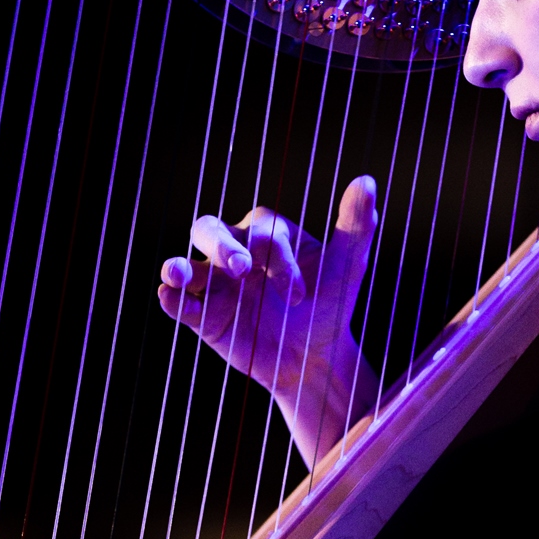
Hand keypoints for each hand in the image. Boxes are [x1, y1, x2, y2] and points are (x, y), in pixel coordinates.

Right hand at [158, 176, 377, 467]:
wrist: (315, 356)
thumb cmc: (330, 304)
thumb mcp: (348, 266)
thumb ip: (356, 224)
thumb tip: (367, 182)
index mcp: (266, 234)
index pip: (262, 236)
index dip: (279, 262)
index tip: (298, 296)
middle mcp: (235, 252)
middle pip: (210, 230)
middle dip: (223, 247)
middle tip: (243, 269)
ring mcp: (216, 284)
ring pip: (187, 263)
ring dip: (180, 266)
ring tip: (180, 274)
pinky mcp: (204, 316)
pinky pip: (180, 303)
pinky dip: (172, 298)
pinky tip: (171, 296)